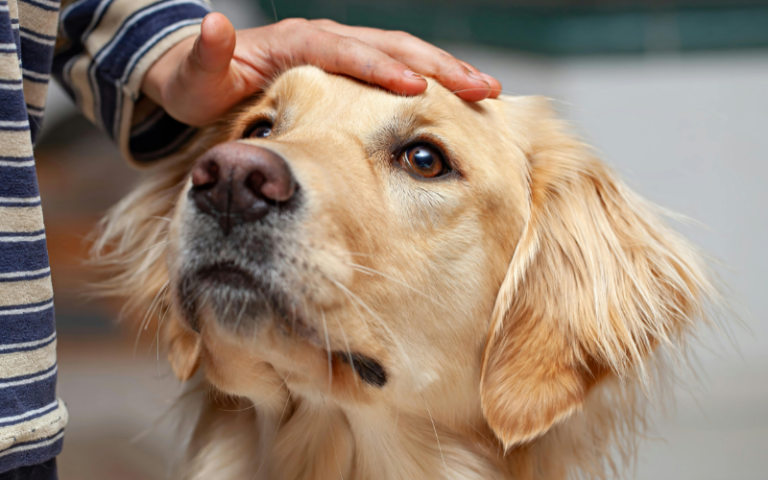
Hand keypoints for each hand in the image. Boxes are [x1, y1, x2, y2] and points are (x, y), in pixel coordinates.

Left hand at [142, 13, 501, 126]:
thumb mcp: (195, 77)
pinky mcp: (348, 66)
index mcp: (299, 42)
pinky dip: (427, 80)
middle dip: (438, 66)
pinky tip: (452, 97)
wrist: (202, 77)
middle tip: (480, 88)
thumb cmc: (201, 85)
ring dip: (443, 71)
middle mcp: (326, 38)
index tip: (416, 89)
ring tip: (483, 91)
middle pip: (391, 46)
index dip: (383, 69)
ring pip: (402, 54)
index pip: (350, 52)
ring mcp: (341, 50)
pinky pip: (394, 68)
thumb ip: (207, 57)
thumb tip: (214, 24)